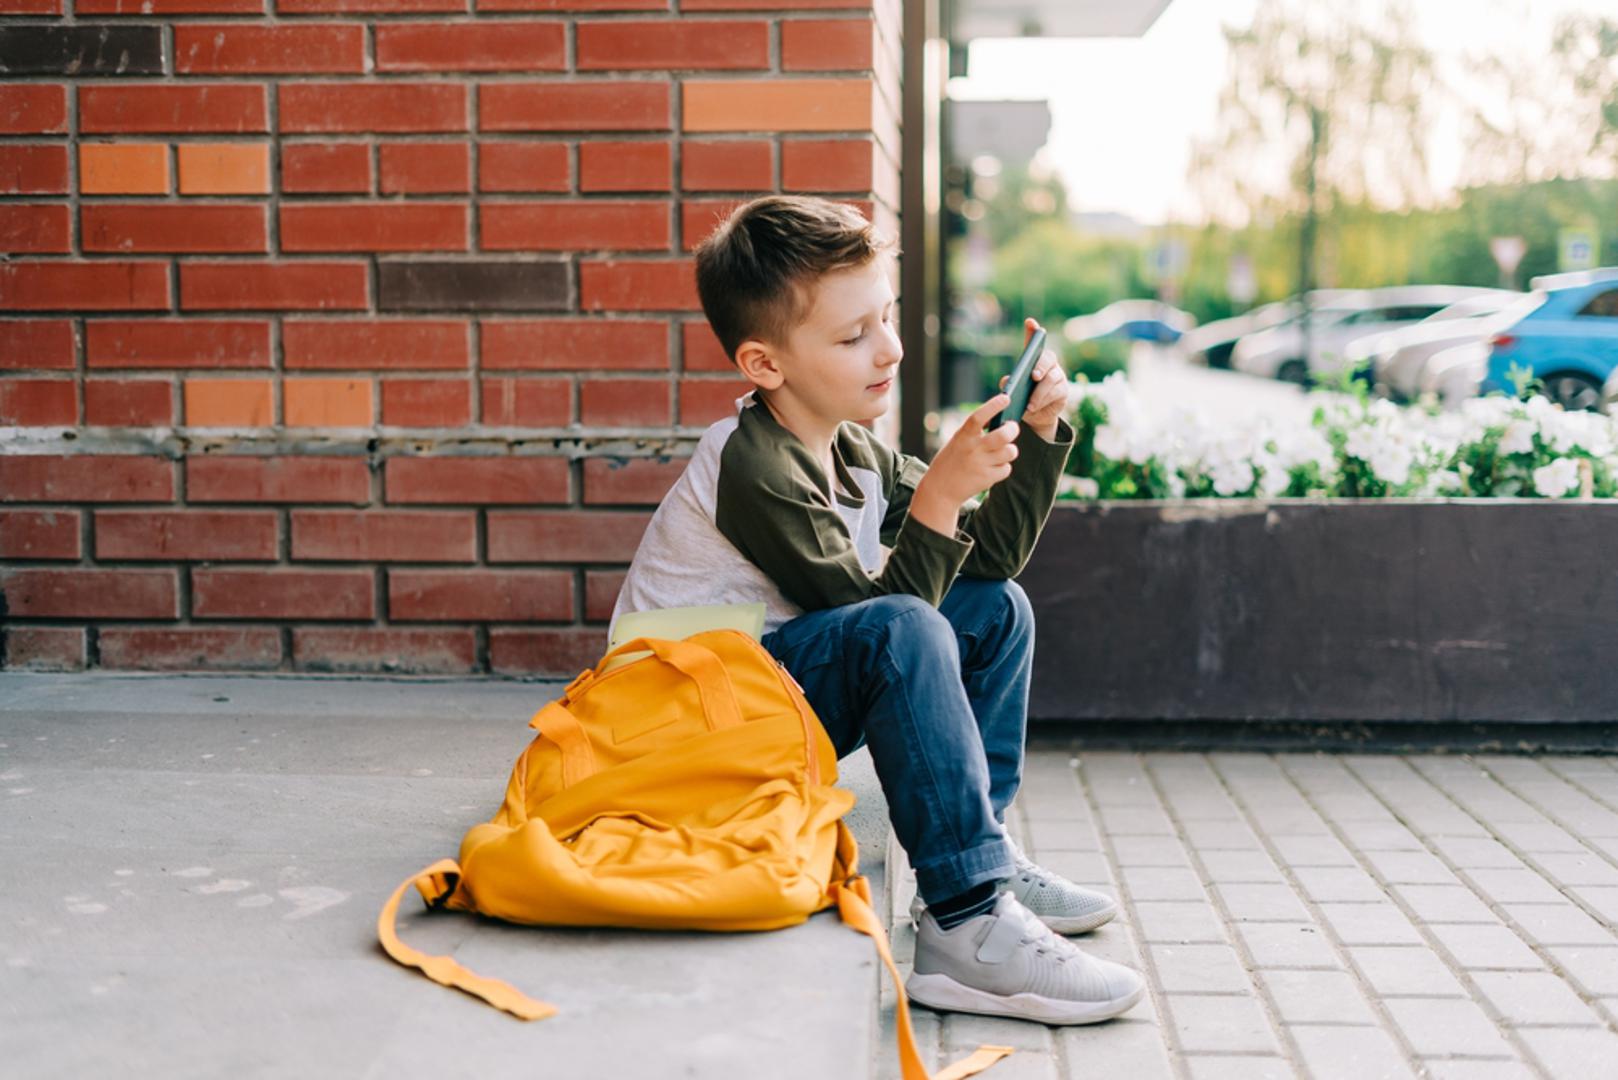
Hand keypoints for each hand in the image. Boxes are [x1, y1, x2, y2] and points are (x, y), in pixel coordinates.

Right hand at [909, 394, 1018, 536]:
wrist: (940, 489)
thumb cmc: (951, 461)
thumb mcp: (958, 441)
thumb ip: (976, 432)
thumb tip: (1001, 421)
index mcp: (963, 436)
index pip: (979, 416)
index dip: (994, 405)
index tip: (1006, 398)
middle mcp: (972, 449)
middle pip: (1003, 435)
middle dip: (1013, 429)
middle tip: (1012, 428)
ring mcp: (980, 464)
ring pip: (1010, 452)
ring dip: (1009, 450)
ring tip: (1002, 451)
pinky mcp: (987, 479)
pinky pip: (1006, 469)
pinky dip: (1003, 467)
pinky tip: (993, 468)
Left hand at [1000, 318, 1068, 441]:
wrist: (1036, 415)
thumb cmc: (1023, 396)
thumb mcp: (1014, 390)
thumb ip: (1010, 383)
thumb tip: (1006, 382)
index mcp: (1034, 359)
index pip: (1034, 341)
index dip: (1033, 331)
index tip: (1029, 322)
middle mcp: (1048, 363)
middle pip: (1048, 358)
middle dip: (1041, 366)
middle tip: (1033, 376)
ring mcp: (1058, 375)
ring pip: (1052, 378)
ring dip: (1040, 391)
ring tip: (1029, 404)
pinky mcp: (1063, 390)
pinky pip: (1056, 393)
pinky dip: (1043, 401)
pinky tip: (1033, 407)